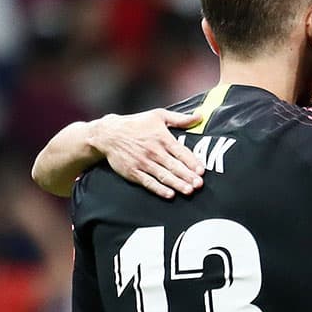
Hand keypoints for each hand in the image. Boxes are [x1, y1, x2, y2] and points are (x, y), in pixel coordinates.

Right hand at [89, 109, 204, 198]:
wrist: (108, 134)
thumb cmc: (136, 124)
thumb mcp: (158, 116)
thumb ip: (180, 119)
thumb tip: (200, 116)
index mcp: (162, 137)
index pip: (180, 151)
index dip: (192, 162)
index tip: (202, 171)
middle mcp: (153, 151)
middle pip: (174, 166)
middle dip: (187, 176)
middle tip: (199, 185)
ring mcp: (143, 162)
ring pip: (163, 175)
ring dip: (177, 184)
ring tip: (188, 191)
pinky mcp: (133, 172)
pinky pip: (149, 182)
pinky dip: (159, 189)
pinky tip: (169, 194)